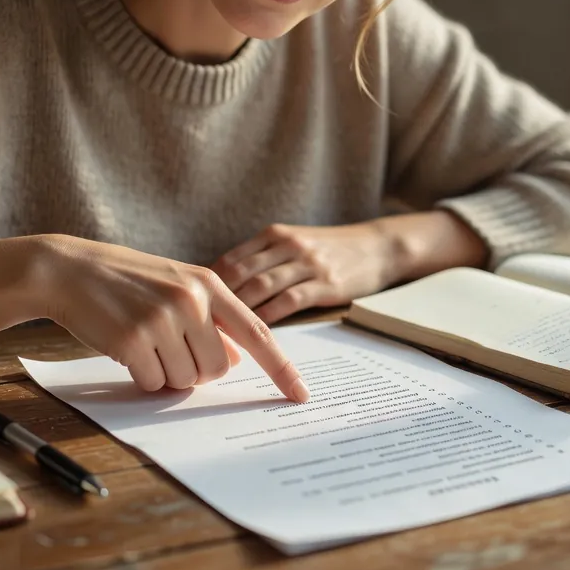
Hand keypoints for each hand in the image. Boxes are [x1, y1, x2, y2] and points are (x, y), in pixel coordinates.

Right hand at [29, 235, 307, 400]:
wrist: (70, 270)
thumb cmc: (127, 281)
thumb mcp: (177, 287)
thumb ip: (212, 318)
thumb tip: (236, 360)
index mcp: (209, 284)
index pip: (258, 333)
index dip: (281, 368)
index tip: (300, 395)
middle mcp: (191, 300)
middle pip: (217, 368)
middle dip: (196, 370)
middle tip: (169, 348)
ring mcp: (162, 320)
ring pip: (184, 380)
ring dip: (165, 372)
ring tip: (144, 341)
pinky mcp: (133, 341)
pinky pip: (153, 383)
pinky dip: (141, 375)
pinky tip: (125, 347)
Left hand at [212, 221, 398, 323]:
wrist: (378, 246)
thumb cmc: (331, 251)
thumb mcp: (294, 243)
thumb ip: (263, 259)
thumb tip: (222, 288)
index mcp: (275, 234)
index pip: (231, 259)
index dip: (207, 285)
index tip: (191, 307)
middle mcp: (288, 245)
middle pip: (240, 272)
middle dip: (215, 300)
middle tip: (195, 326)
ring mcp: (307, 263)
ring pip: (261, 287)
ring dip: (237, 311)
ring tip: (218, 334)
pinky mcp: (325, 283)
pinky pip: (288, 301)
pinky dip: (268, 317)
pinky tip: (255, 333)